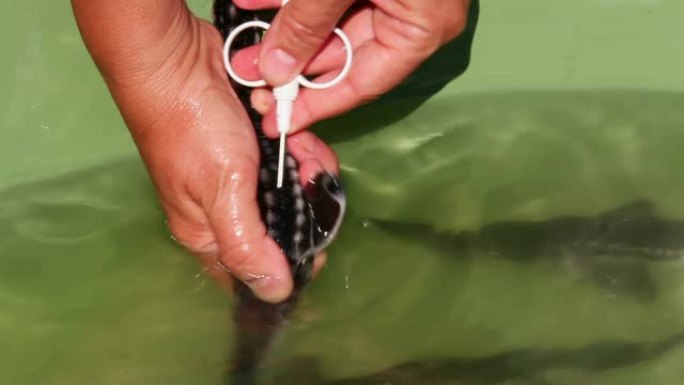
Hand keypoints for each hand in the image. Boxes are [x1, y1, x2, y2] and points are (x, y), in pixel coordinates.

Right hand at [71, 0, 336, 302]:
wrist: (179, 57)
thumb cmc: (194, 129)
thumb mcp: (222, 191)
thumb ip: (248, 245)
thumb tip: (276, 294)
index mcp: (208, 232)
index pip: (252, 270)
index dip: (287, 267)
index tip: (320, 247)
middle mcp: (225, 208)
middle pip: (280, 228)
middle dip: (306, 207)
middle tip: (315, 183)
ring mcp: (241, 175)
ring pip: (290, 190)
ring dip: (306, 172)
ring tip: (307, 150)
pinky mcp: (253, 145)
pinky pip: (289, 157)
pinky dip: (299, 147)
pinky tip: (300, 133)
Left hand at [231, 0, 469, 135]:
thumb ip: (307, 23)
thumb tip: (276, 69)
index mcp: (422, 28)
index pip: (364, 82)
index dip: (319, 103)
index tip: (280, 117)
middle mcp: (410, 15)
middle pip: (343, 53)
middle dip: (292, 60)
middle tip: (249, 70)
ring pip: (330, 21)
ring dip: (285, 25)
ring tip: (243, 32)